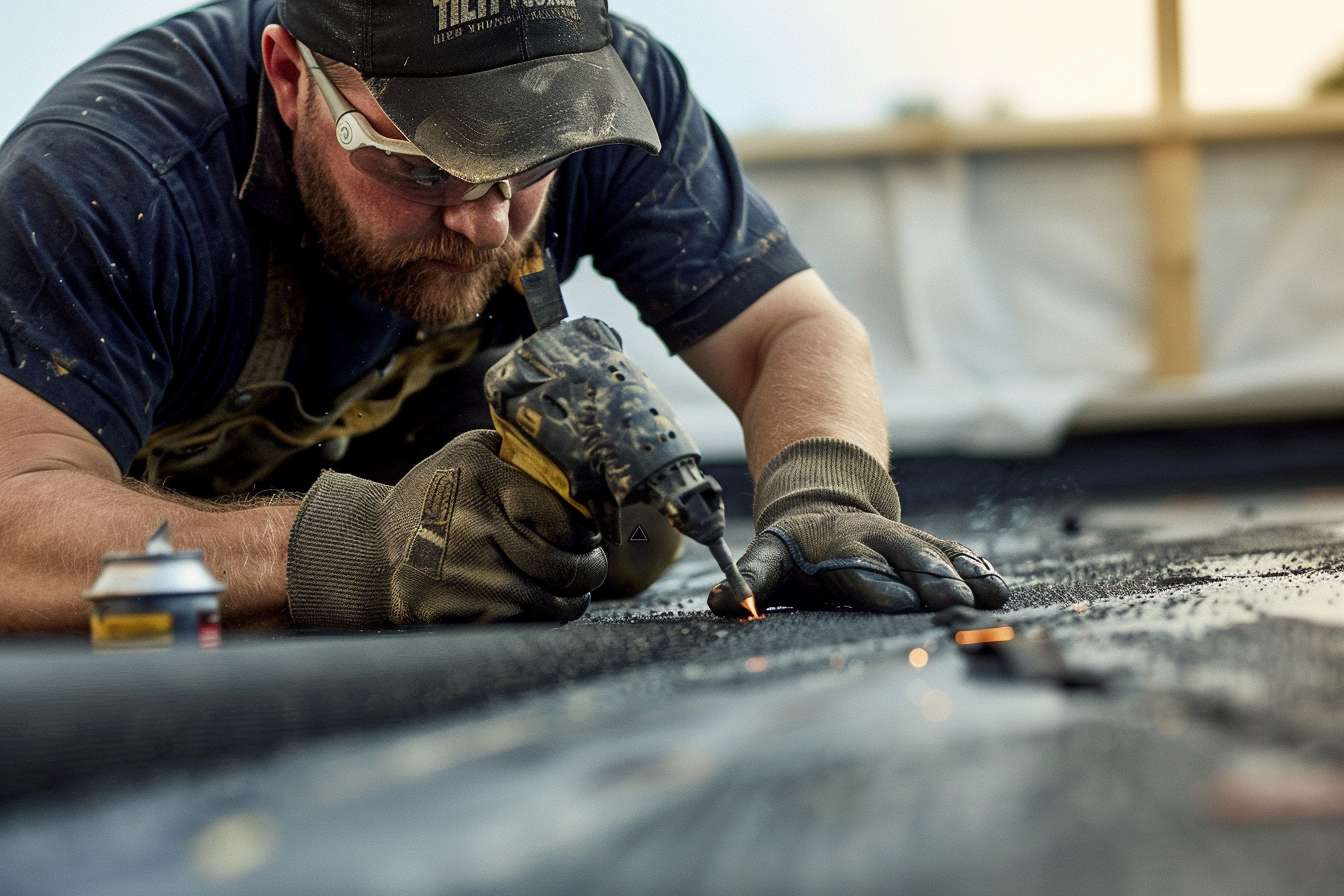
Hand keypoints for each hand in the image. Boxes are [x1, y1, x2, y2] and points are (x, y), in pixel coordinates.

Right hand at [288, 430, 605, 626]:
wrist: (370, 557)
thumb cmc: (426, 503)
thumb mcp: (458, 457)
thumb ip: (506, 446)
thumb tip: (561, 444)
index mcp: (482, 480)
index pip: (565, 517)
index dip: (587, 533)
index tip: (592, 535)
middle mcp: (480, 527)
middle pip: (569, 564)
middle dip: (592, 569)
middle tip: (595, 565)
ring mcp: (477, 577)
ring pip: (557, 601)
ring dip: (576, 599)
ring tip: (579, 589)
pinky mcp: (471, 615)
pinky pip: (531, 623)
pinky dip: (548, 618)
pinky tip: (549, 606)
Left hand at [708, 438, 1008, 617]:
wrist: (822, 500)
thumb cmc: (793, 553)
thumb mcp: (766, 562)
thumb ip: (749, 581)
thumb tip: (721, 602)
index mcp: (826, 546)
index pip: (851, 566)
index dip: (873, 581)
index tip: (899, 600)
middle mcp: (866, 539)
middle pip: (898, 558)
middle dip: (923, 578)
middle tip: (948, 600)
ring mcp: (897, 540)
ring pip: (930, 554)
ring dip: (957, 576)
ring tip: (984, 597)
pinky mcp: (923, 545)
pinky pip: (951, 553)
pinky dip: (974, 569)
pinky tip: (997, 588)